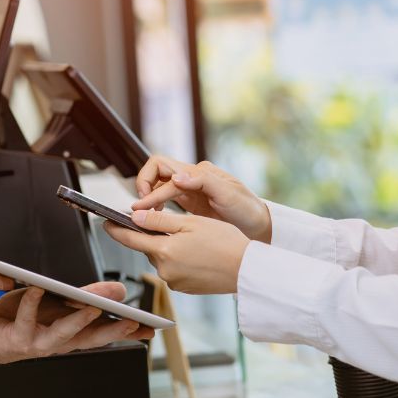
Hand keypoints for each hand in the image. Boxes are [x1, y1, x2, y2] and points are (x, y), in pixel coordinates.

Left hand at [0, 281, 154, 367]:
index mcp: (71, 333)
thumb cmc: (20, 317)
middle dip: (112, 331)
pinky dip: (31, 304)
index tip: (152, 327)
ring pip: (62, 335)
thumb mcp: (57, 302)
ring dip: (78, 322)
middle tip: (133, 322)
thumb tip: (118, 291)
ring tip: (94, 306)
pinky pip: (25, 321)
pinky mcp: (16, 340)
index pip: (105, 333)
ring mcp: (38, 344)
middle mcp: (58, 343)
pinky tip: (38, 288)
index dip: (128, 332)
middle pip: (90, 339)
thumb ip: (86, 297)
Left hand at [104, 211, 249, 294]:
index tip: (105, 222)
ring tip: (193, 240)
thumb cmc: (224, 242)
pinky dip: (178, 260)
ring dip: (168, 247)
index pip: (130, 239)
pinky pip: (172, 269)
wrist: (247, 270)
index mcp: (164, 250)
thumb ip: (159, 220)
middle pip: (147, 248)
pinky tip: (196, 254)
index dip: (115, 229)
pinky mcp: (183, 288)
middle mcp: (165, 270)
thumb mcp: (191, 223)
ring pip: (161, 258)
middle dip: (153, 235)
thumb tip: (134, 217)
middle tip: (174, 224)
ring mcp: (174, 281)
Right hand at [134, 156, 271, 241]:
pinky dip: (156, 206)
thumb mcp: (228, 194)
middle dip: (143, 185)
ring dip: (148, 197)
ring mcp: (190, 191)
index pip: (163, 171)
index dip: (150, 189)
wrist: (259, 226)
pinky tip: (156, 218)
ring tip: (143, 215)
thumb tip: (176, 177)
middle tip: (139, 208)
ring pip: (159, 185)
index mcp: (198, 173)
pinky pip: (166, 199)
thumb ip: (203, 181)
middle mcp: (191, 178)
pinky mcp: (190, 204)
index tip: (142, 206)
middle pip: (156, 170)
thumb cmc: (247, 209)